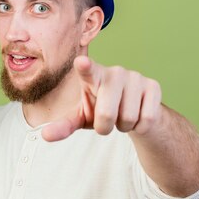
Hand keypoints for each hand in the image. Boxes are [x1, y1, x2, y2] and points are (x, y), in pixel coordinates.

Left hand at [42, 56, 162, 141]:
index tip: (81, 62)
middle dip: (105, 127)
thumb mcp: (80, 118)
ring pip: (129, 118)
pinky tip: (138, 116)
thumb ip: (63, 125)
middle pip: (107, 114)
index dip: (85, 67)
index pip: (87, 71)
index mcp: (92, 76)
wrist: (133, 110)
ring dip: (124, 127)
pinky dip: (140, 127)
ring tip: (122, 117)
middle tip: (106, 121)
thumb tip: (44, 135)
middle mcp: (115, 72)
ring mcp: (136, 77)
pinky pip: (147, 119)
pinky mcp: (154, 86)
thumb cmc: (100, 110)